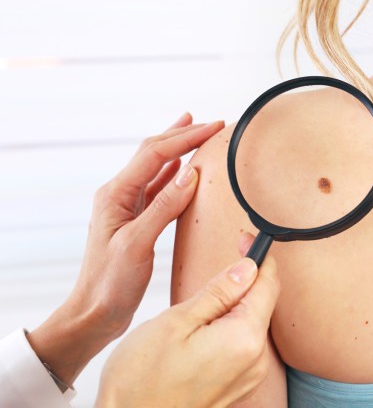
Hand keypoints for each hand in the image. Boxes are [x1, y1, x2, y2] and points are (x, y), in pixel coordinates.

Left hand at [27, 113, 224, 385]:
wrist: (95, 312)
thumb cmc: (110, 283)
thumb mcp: (137, 243)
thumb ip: (163, 207)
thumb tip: (190, 174)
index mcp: (115, 194)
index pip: (155, 154)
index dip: (185, 137)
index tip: (213, 128)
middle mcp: (120, 195)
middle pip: (154, 154)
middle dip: (183, 135)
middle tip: (211, 125)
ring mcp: (128, 208)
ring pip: (157, 168)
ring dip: (178, 149)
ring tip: (196, 132)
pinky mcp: (138, 222)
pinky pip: (160, 190)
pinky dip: (175, 174)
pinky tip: (184, 169)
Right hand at [96, 233, 279, 407]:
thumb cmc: (141, 379)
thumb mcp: (176, 321)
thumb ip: (218, 292)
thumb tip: (247, 268)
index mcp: (244, 338)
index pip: (268, 284)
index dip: (258, 258)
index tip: (244, 240)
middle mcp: (255, 359)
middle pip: (263, 303)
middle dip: (247, 279)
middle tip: (221, 262)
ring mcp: (248, 375)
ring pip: (253, 323)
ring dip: (237, 303)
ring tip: (206, 298)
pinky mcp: (237, 385)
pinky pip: (244, 344)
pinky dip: (231, 326)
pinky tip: (207, 325)